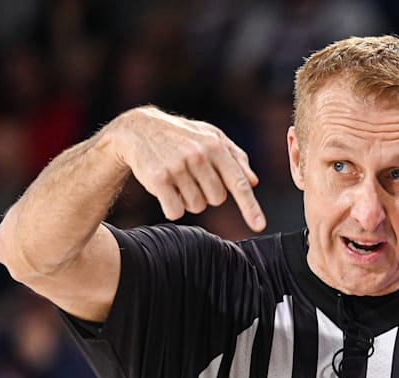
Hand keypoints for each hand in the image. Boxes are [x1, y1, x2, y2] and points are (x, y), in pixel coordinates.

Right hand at [106, 106, 265, 230]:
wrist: (139, 130)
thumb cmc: (182, 135)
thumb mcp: (211, 136)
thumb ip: (235, 157)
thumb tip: (253, 181)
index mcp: (215, 146)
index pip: (238, 183)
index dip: (250, 207)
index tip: (259, 226)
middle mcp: (198, 156)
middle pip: (217, 199)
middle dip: (207, 194)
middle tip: (193, 178)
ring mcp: (177, 167)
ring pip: (196, 206)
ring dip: (188, 199)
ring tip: (178, 180)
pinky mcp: (158, 179)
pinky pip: (175, 211)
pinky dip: (172, 207)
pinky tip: (166, 190)